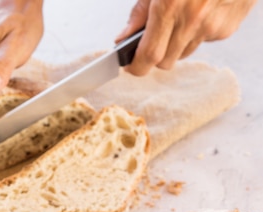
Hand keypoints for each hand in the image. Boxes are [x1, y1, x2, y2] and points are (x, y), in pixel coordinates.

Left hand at [116, 0, 256, 75]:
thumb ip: (140, 11)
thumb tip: (124, 38)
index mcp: (170, 5)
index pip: (149, 55)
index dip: (137, 66)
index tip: (130, 66)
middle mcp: (192, 19)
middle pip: (165, 62)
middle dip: (156, 54)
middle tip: (154, 36)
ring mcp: (212, 26)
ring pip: (184, 53)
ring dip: (177, 43)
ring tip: (181, 14)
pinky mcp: (226, 29)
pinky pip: (203, 42)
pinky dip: (198, 32)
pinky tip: (201, 10)